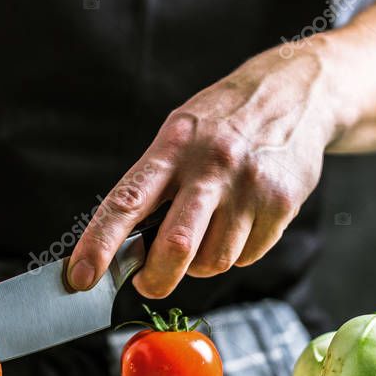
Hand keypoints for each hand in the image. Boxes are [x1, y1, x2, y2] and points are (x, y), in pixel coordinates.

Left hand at [68, 44, 337, 297]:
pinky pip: (247, 257)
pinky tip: (240, 222)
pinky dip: (236, 253)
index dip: (99, 245)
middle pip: (175, 246)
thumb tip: (122, 249)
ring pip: (214, 261)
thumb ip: (153, 186)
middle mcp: (210, 166)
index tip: (80, 277)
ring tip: (207, 232)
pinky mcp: (281, 203)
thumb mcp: (178, 135)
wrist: (295, 93)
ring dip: (201, 264)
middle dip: (155, 279)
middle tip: (148, 283)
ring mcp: (248, 186)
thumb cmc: (222, 122)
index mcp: (172, 147)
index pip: (126, 202)